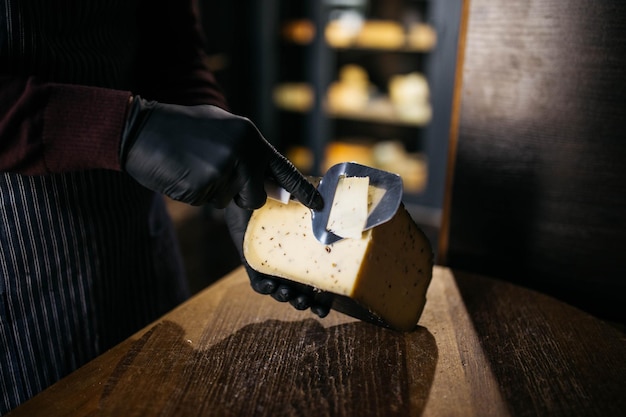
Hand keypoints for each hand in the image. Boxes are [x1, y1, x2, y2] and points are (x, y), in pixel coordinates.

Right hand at [120, 96, 320, 208]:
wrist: (139, 129)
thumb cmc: (178, 130)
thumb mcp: (221, 129)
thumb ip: (245, 149)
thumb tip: (265, 176)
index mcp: (249, 136)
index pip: (283, 168)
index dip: (301, 190)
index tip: (320, 207)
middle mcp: (243, 151)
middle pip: (254, 196)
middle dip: (237, 195)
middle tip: (211, 170)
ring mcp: (224, 169)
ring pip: (228, 202)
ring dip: (212, 192)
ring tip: (192, 165)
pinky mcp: (204, 185)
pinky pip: (206, 203)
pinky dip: (194, 193)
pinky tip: (181, 172)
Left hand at [224, 201, 331, 318]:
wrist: (247, 185)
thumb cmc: (278, 190)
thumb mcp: (297, 196)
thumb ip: (308, 199)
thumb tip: (322, 204)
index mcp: (307, 251)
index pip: (319, 281)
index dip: (323, 299)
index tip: (326, 309)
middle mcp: (291, 260)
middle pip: (300, 290)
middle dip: (304, 303)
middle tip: (307, 304)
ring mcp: (272, 262)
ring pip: (279, 289)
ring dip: (285, 297)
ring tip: (288, 295)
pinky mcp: (251, 260)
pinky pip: (257, 280)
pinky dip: (263, 287)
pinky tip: (270, 286)